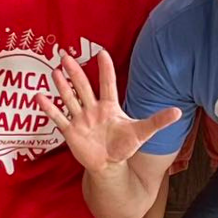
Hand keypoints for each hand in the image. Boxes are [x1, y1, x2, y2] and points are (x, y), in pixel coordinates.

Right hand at [36, 50, 180, 172]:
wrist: (109, 164)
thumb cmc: (124, 145)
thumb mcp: (142, 132)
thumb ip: (157, 121)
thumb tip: (178, 112)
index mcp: (110, 106)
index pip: (108, 84)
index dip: (105, 69)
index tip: (101, 52)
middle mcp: (93, 108)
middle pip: (83, 87)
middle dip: (76, 72)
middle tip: (66, 55)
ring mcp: (80, 119)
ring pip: (70, 99)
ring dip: (62, 86)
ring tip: (55, 71)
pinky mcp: (71, 131)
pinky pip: (58, 118)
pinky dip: (49, 108)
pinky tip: (39, 96)